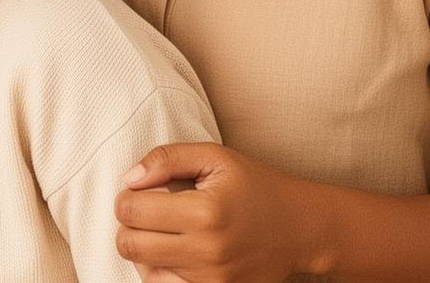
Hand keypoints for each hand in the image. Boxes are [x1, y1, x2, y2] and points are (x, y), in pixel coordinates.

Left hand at [115, 142, 323, 281]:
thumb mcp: (214, 157)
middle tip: (147, 213)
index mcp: (204, 211)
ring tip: (162, 232)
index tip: (142, 191)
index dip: (127, 197)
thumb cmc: (255, 187)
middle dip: (129, 225)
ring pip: (144, 270)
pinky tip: (172, 254)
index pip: (129, 210)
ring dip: (143, 250)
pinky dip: (160, 272)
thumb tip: (130, 179)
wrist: (302, 228)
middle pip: (129, 244)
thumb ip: (167, 159)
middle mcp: (207, 250)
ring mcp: (213, 279)